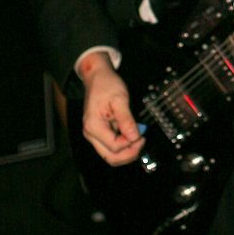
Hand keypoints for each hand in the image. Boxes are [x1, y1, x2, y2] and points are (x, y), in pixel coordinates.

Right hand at [79, 51, 144, 165]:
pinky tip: (132, 136)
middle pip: (110, 157)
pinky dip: (123, 145)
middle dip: (129, 153)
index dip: (130, 144)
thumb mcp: (119, 99)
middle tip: (142, 141)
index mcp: (93, 126)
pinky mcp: (100, 132)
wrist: (97, 77)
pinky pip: (111, 146)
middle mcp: (91, 134)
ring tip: (138, 139)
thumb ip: (126, 120)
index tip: (142, 134)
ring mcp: (94, 135)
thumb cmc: (106, 85)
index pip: (114, 147)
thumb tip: (134, 137)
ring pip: (111, 155)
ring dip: (126, 151)